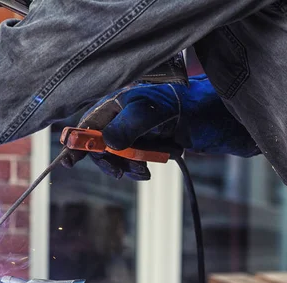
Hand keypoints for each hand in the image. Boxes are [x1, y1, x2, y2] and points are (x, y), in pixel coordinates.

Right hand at [64, 75, 259, 179]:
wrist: (221, 118)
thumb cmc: (191, 106)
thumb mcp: (157, 113)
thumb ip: (129, 125)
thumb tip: (107, 143)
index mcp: (119, 102)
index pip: (88, 123)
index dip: (76, 143)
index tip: (68, 162)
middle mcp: (123, 115)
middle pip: (100, 144)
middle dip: (110, 161)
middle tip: (121, 174)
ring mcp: (134, 130)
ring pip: (117, 155)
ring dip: (128, 167)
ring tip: (145, 171)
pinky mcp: (146, 142)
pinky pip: (133, 160)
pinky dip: (139, 167)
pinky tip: (151, 167)